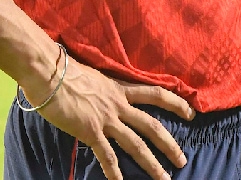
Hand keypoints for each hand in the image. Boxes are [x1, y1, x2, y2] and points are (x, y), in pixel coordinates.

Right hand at [29, 51, 194, 179]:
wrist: (49, 72)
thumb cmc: (65, 70)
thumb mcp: (94, 76)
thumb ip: (103, 88)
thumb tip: (102, 94)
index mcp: (120, 88)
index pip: (156, 94)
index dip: (176, 103)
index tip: (191, 113)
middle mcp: (118, 104)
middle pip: (152, 126)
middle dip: (170, 145)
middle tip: (182, 161)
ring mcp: (105, 118)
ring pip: (136, 144)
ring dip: (152, 164)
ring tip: (164, 179)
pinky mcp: (89, 130)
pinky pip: (106, 154)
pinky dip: (114, 170)